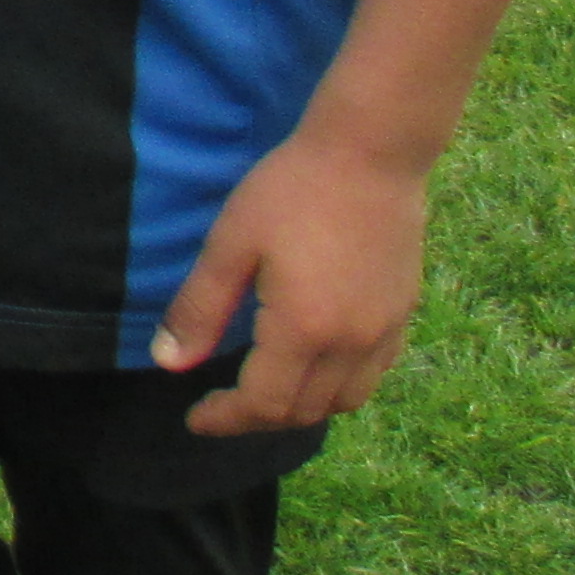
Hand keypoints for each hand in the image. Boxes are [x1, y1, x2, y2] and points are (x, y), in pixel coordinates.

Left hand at [155, 127, 432, 435]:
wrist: (370, 154)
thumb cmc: (290, 191)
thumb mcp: (230, 245)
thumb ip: (199, 309)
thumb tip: (170, 363)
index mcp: (305, 331)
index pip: (265, 404)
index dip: (226, 420)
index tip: (196, 419)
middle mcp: (353, 344)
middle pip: (305, 411)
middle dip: (258, 418)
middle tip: (221, 405)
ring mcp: (385, 331)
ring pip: (344, 401)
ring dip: (301, 407)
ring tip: (263, 390)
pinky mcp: (404, 314)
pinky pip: (372, 374)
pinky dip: (338, 386)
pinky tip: (313, 365)